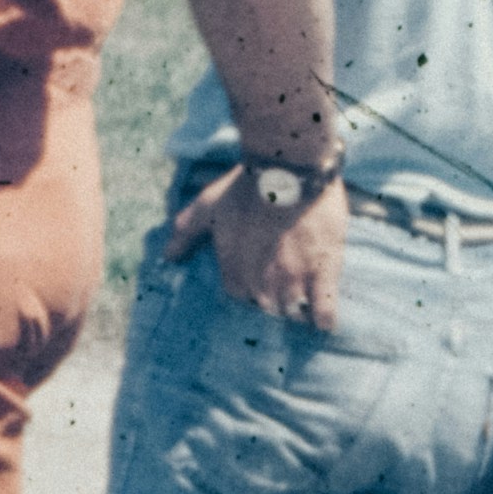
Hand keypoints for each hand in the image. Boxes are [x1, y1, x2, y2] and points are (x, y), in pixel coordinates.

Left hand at [169, 165, 343, 330]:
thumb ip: (186, 232)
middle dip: (270, 303)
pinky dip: (324, 319)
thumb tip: (168, 256)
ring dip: (295, 312)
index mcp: (234, 269)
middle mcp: (262, 281)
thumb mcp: (206, 206)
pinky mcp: (324, 270)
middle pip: (265, 308)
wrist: (288, 170)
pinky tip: (324, 323)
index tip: (255, 284)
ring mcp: (294, 278)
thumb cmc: (244, 187)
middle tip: (280, 292)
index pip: (238, 297)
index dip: (246, 291)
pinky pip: (324, 308)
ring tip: (301, 306)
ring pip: (292, 312)